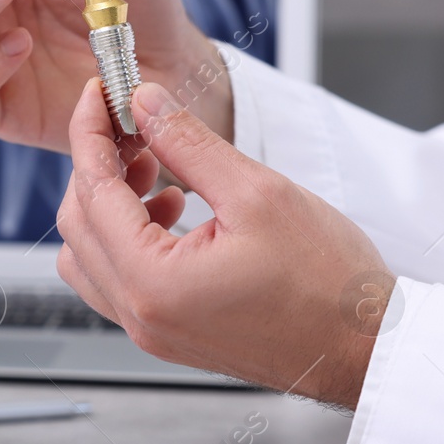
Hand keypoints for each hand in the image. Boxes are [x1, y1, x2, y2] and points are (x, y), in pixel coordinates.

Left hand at [55, 79, 392, 407]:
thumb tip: (145, 102)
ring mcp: (149, 330)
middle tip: (130, 125)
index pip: (92, 191)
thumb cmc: (330, 284)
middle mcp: (139, 314)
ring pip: (88, 254)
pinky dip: (125, 236)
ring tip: (156, 170)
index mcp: (152, 282)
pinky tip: (172, 208)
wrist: (366, 349)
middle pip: (77, 224)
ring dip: (108, 203)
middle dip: (96, 165)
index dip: (89, 132)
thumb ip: (188, 142)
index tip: (96, 94)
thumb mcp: (257, 192)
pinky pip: (117, 279)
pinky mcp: (166, 333)